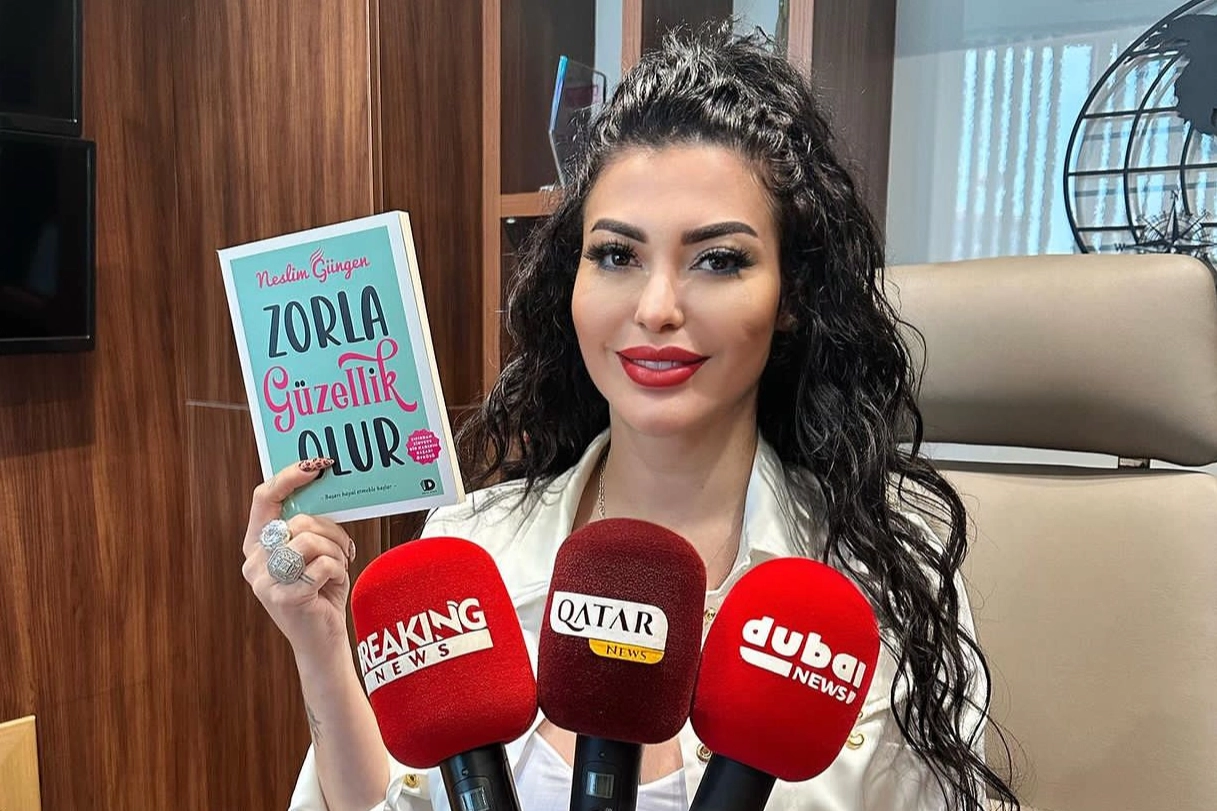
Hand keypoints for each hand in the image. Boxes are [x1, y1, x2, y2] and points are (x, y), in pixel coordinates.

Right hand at [241, 458, 357, 661]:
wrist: (321, 640)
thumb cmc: (319, 590)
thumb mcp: (308, 553)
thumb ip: (304, 527)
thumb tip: (320, 485)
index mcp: (256, 544)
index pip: (264, 499)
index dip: (288, 478)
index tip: (316, 465)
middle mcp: (254, 561)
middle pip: (300, 520)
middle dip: (332, 531)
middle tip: (344, 548)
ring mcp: (265, 581)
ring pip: (312, 540)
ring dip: (337, 552)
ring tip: (339, 567)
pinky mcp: (284, 597)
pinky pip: (323, 565)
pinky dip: (338, 571)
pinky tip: (334, 584)